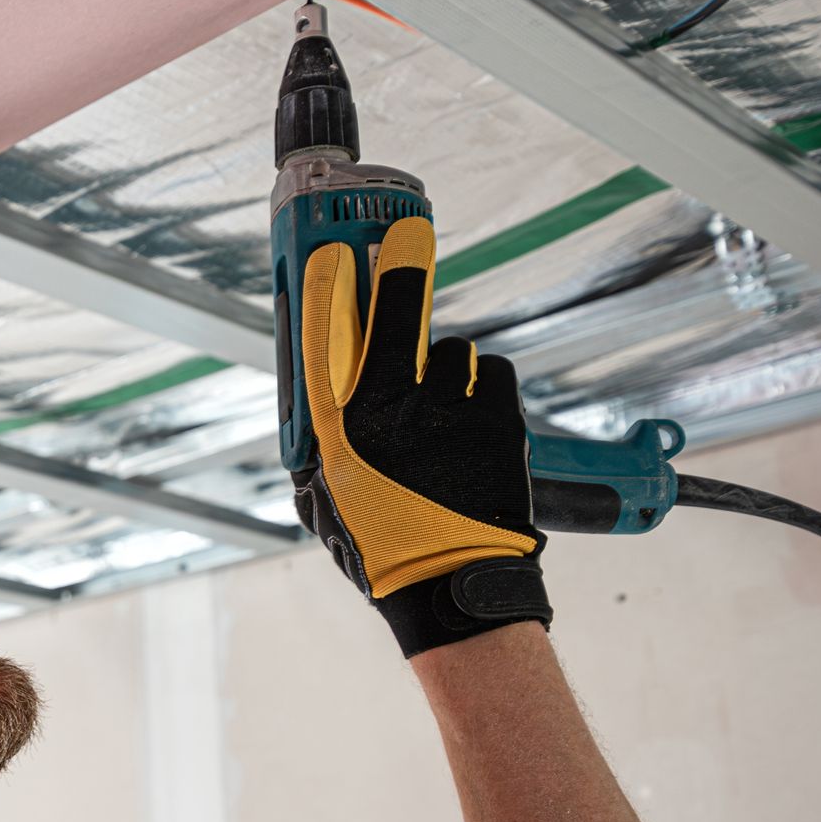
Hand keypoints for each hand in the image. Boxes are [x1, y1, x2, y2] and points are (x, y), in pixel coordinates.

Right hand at [293, 216, 551, 656]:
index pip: (325, 341)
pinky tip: (473, 415)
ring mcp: (450, 412)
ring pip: (450, 351)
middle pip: (396, 315)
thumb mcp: (328, 503)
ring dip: (445, 367)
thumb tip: (322, 410)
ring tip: (443, 405)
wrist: (456, 589)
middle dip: (399, 266)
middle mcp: (393, 414)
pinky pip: (488, 373)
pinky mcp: (498, 418)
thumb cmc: (385, 552)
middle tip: (405, 232)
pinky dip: (480, 386)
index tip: (332, 252)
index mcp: (343, 432)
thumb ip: (322, 449)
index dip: (328, 288)